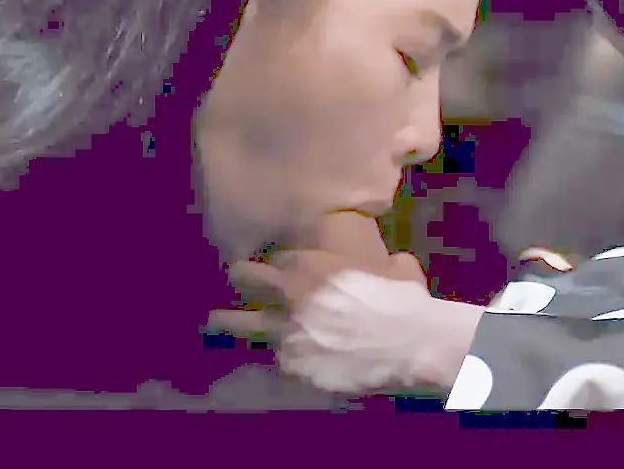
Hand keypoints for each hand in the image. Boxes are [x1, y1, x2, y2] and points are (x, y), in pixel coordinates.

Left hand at [206, 213, 483, 396]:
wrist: (408, 346)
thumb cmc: (405, 302)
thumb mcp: (399, 270)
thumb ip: (382, 266)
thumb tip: (390, 265)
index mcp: (312, 265)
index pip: (281, 257)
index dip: (281, 262)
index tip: (279, 266)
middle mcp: (288, 295)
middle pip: (246, 279)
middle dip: (240, 278)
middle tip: (237, 279)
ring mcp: (285, 332)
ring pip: (241, 324)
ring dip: (228, 321)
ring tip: (215, 321)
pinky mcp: (290, 365)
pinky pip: (276, 360)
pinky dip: (279, 358)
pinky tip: (280, 360)